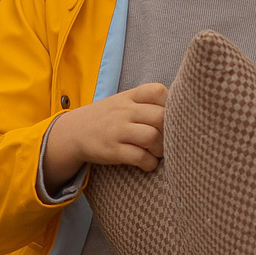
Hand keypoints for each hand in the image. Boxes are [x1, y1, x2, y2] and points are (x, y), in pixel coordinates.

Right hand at [40, 82, 167, 187]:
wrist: (74, 132)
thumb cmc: (108, 118)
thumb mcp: (123, 102)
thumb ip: (147, 103)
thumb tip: (181, 113)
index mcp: (130, 96)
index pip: (158, 91)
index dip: (171, 104)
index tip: (170, 117)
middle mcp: (124, 111)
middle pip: (160, 116)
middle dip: (170, 131)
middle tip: (168, 140)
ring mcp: (117, 130)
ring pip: (151, 136)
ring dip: (161, 149)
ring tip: (158, 153)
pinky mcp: (112, 150)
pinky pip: (138, 157)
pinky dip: (149, 163)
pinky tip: (147, 163)